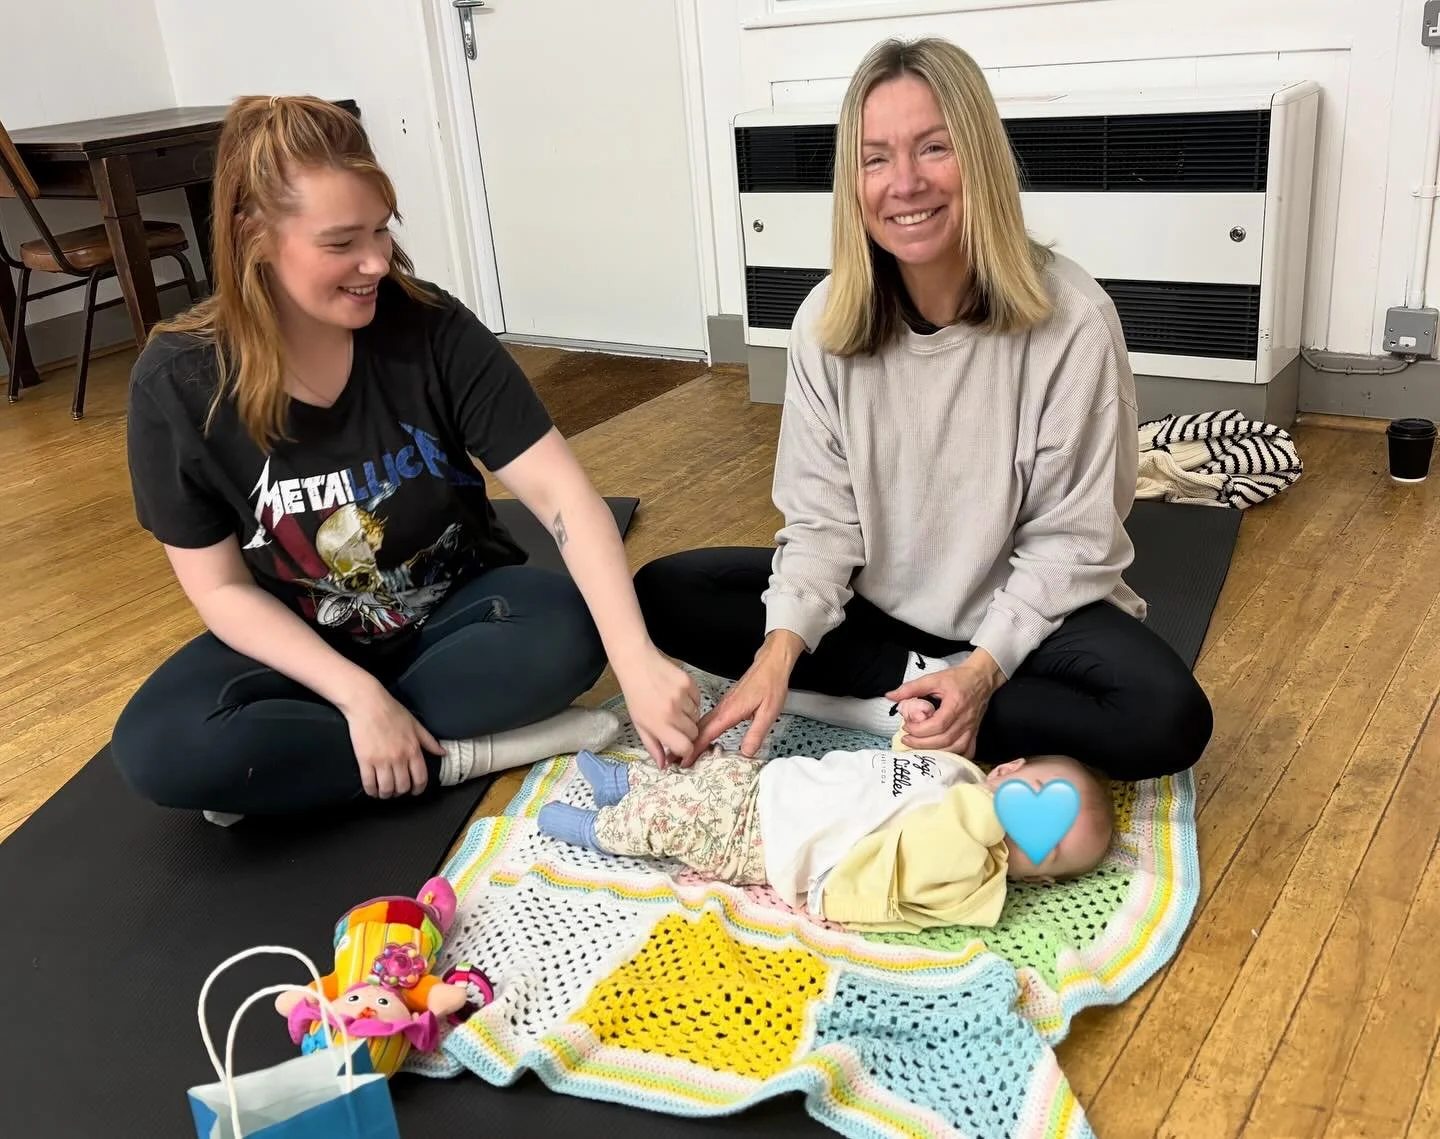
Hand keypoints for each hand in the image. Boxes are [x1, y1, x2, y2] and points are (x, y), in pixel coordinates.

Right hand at [341, 682, 441, 797]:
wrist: (368, 704)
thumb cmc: (392, 711)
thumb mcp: (416, 725)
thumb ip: (429, 742)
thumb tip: (443, 752)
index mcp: (413, 750)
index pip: (420, 778)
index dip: (418, 789)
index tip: (414, 791)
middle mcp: (399, 758)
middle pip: (403, 787)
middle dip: (400, 792)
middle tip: (397, 790)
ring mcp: (382, 760)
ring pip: (387, 788)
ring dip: (386, 794)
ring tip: (384, 792)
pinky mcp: (365, 760)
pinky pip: (369, 783)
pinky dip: (371, 791)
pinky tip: (372, 790)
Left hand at [615, 644, 701, 766]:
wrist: (637, 665)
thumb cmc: (636, 696)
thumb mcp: (639, 725)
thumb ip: (653, 747)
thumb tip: (663, 766)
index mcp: (658, 724)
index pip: (685, 747)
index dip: (685, 749)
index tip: (682, 746)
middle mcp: (672, 712)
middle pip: (693, 733)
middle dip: (686, 732)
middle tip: (674, 723)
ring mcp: (682, 696)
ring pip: (697, 716)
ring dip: (689, 716)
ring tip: (673, 706)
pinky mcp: (689, 683)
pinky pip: (698, 700)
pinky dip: (692, 701)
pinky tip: (677, 695)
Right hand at [688, 631, 802, 761]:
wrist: (771, 665)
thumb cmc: (770, 685)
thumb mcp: (768, 713)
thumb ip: (756, 734)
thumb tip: (746, 753)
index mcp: (729, 712)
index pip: (706, 734)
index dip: (694, 749)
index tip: (684, 761)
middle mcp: (722, 708)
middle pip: (698, 729)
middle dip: (684, 744)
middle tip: (672, 760)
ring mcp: (722, 705)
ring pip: (701, 724)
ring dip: (689, 737)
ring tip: (680, 751)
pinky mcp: (726, 704)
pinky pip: (708, 720)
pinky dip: (699, 730)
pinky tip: (698, 736)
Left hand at [885, 650, 1005, 756]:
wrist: (982, 677)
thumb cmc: (958, 678)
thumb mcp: (933, 678)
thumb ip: (910, 688)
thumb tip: (890, 696)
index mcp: (955, 705)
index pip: (937, 725)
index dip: (919, 730)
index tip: (906, 727)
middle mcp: (965, 719)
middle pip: (944, 740)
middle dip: (922, 743)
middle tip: (907, 739)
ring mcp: (972, 728)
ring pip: (955, 748)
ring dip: (936, 752)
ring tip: (919, 747)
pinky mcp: (975, 732)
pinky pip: (967, 751)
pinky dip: (955, 756)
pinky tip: (942, 755)